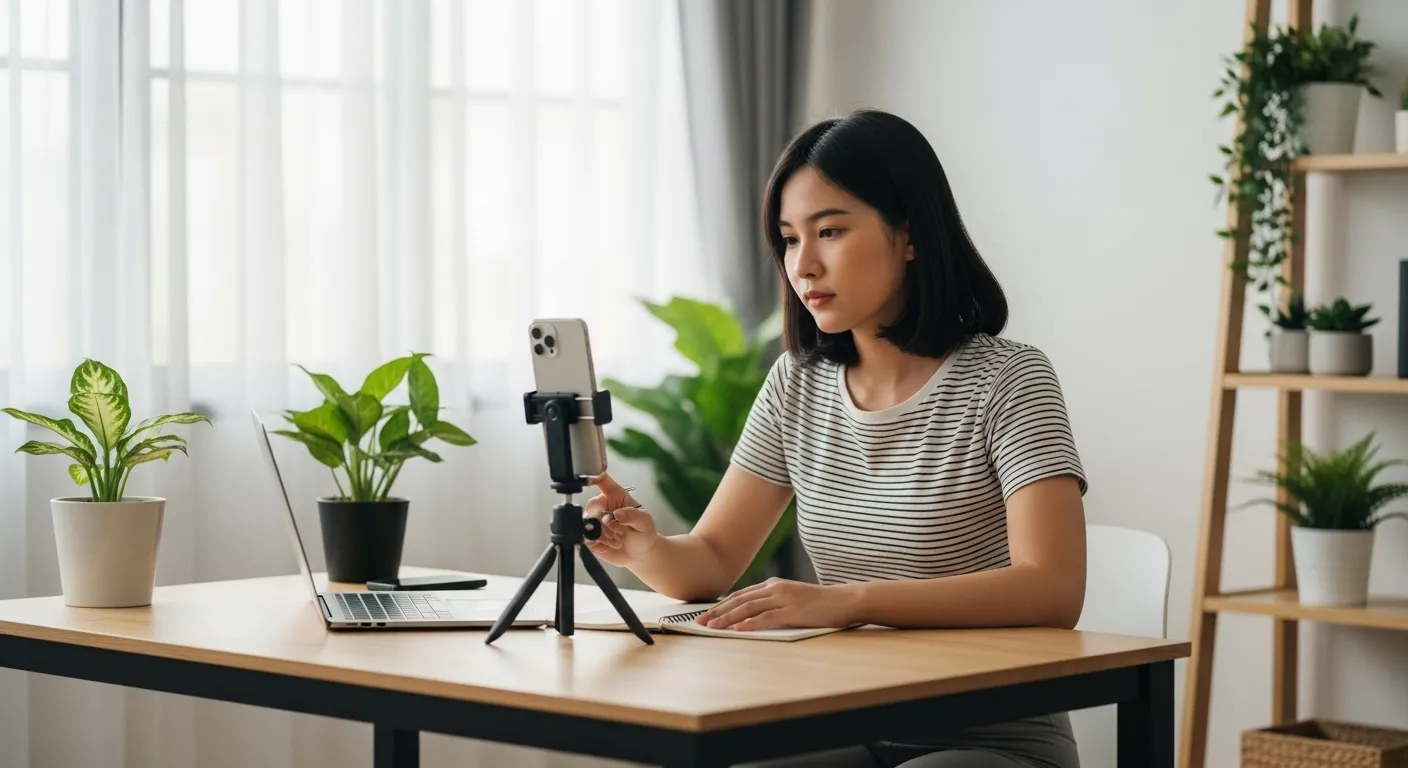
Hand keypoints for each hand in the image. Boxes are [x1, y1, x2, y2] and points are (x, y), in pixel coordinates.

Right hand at [583, 473, 660, 566]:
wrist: (640, 553)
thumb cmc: (643, 532)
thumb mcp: (644, 522)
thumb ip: (633, 516)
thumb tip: (618, 513)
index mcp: (616, 496)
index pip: (603, 481)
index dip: (594, 477)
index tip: (590, 479)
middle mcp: (603, 506)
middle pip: (591, 505)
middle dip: (603, 520)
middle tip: (618, 529)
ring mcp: (595, 521)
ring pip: (589, 525)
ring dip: (604, 535)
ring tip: (619, 540)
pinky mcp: (591, 536)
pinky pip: (587, 539)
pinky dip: (600, 544)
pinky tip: (612, 545)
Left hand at [695, 578, 859, 630]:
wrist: (844, 600)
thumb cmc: (820, 603)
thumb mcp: (792, 598)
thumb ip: (773, 603)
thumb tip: (752, 615)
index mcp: (773, 585)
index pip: (740, 595)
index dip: (721, 605)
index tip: (706, 614)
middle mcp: (775, 589)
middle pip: (739, 600)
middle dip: (717, 611)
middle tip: (700, 622)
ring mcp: (783, 599)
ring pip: (748, 608)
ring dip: (727, 618)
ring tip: (712, 627)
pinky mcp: (792, 612)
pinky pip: (766, 618)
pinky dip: (749, 624)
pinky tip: (737, 629)